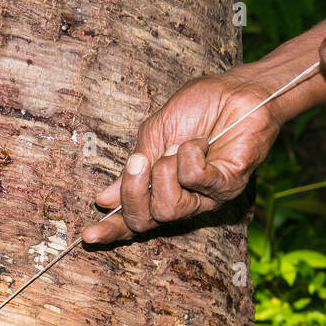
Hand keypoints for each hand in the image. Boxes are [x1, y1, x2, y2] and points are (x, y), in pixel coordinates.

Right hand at [83, 72, 284, 243]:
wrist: (237, 91)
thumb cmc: (199, 108)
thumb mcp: (155, 134)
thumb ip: (133, 167)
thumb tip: (104, 198)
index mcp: (160, 189)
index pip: (133, 218)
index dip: (111, 229)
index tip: (88, 235)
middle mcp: (182, 200)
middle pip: (145, 220)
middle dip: (134, 191)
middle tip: (139, 162)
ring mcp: (205, 198)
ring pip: (167, 207)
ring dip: (166, 170)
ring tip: (182, 146)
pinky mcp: (227, 186)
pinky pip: (194, 181)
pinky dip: (191, 155)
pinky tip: (202, 143)